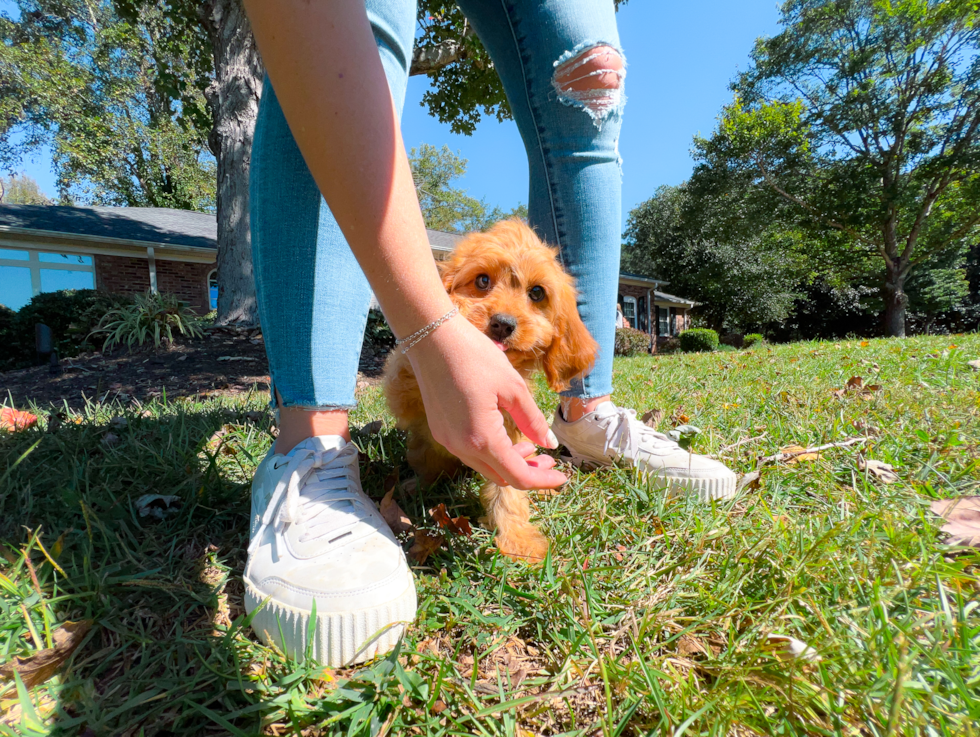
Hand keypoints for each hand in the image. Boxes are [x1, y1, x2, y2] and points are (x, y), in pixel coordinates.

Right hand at [407, 315, 567, 489]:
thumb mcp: (513, 388)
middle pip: (500, 477)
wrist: (431, 339)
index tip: (562, 477)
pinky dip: (491, 452)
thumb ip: (533, 420)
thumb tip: (549, 444)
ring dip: (508, 463)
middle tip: (548, 459)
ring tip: (529, 445)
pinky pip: (469, 453)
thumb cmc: (475, 357)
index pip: (518, 477)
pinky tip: (503, 434)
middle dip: (527, 473)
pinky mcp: (440, 431)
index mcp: (482, 438)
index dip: (543, 481)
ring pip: (484, 466)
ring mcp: (447, 440)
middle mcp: (461, 447)